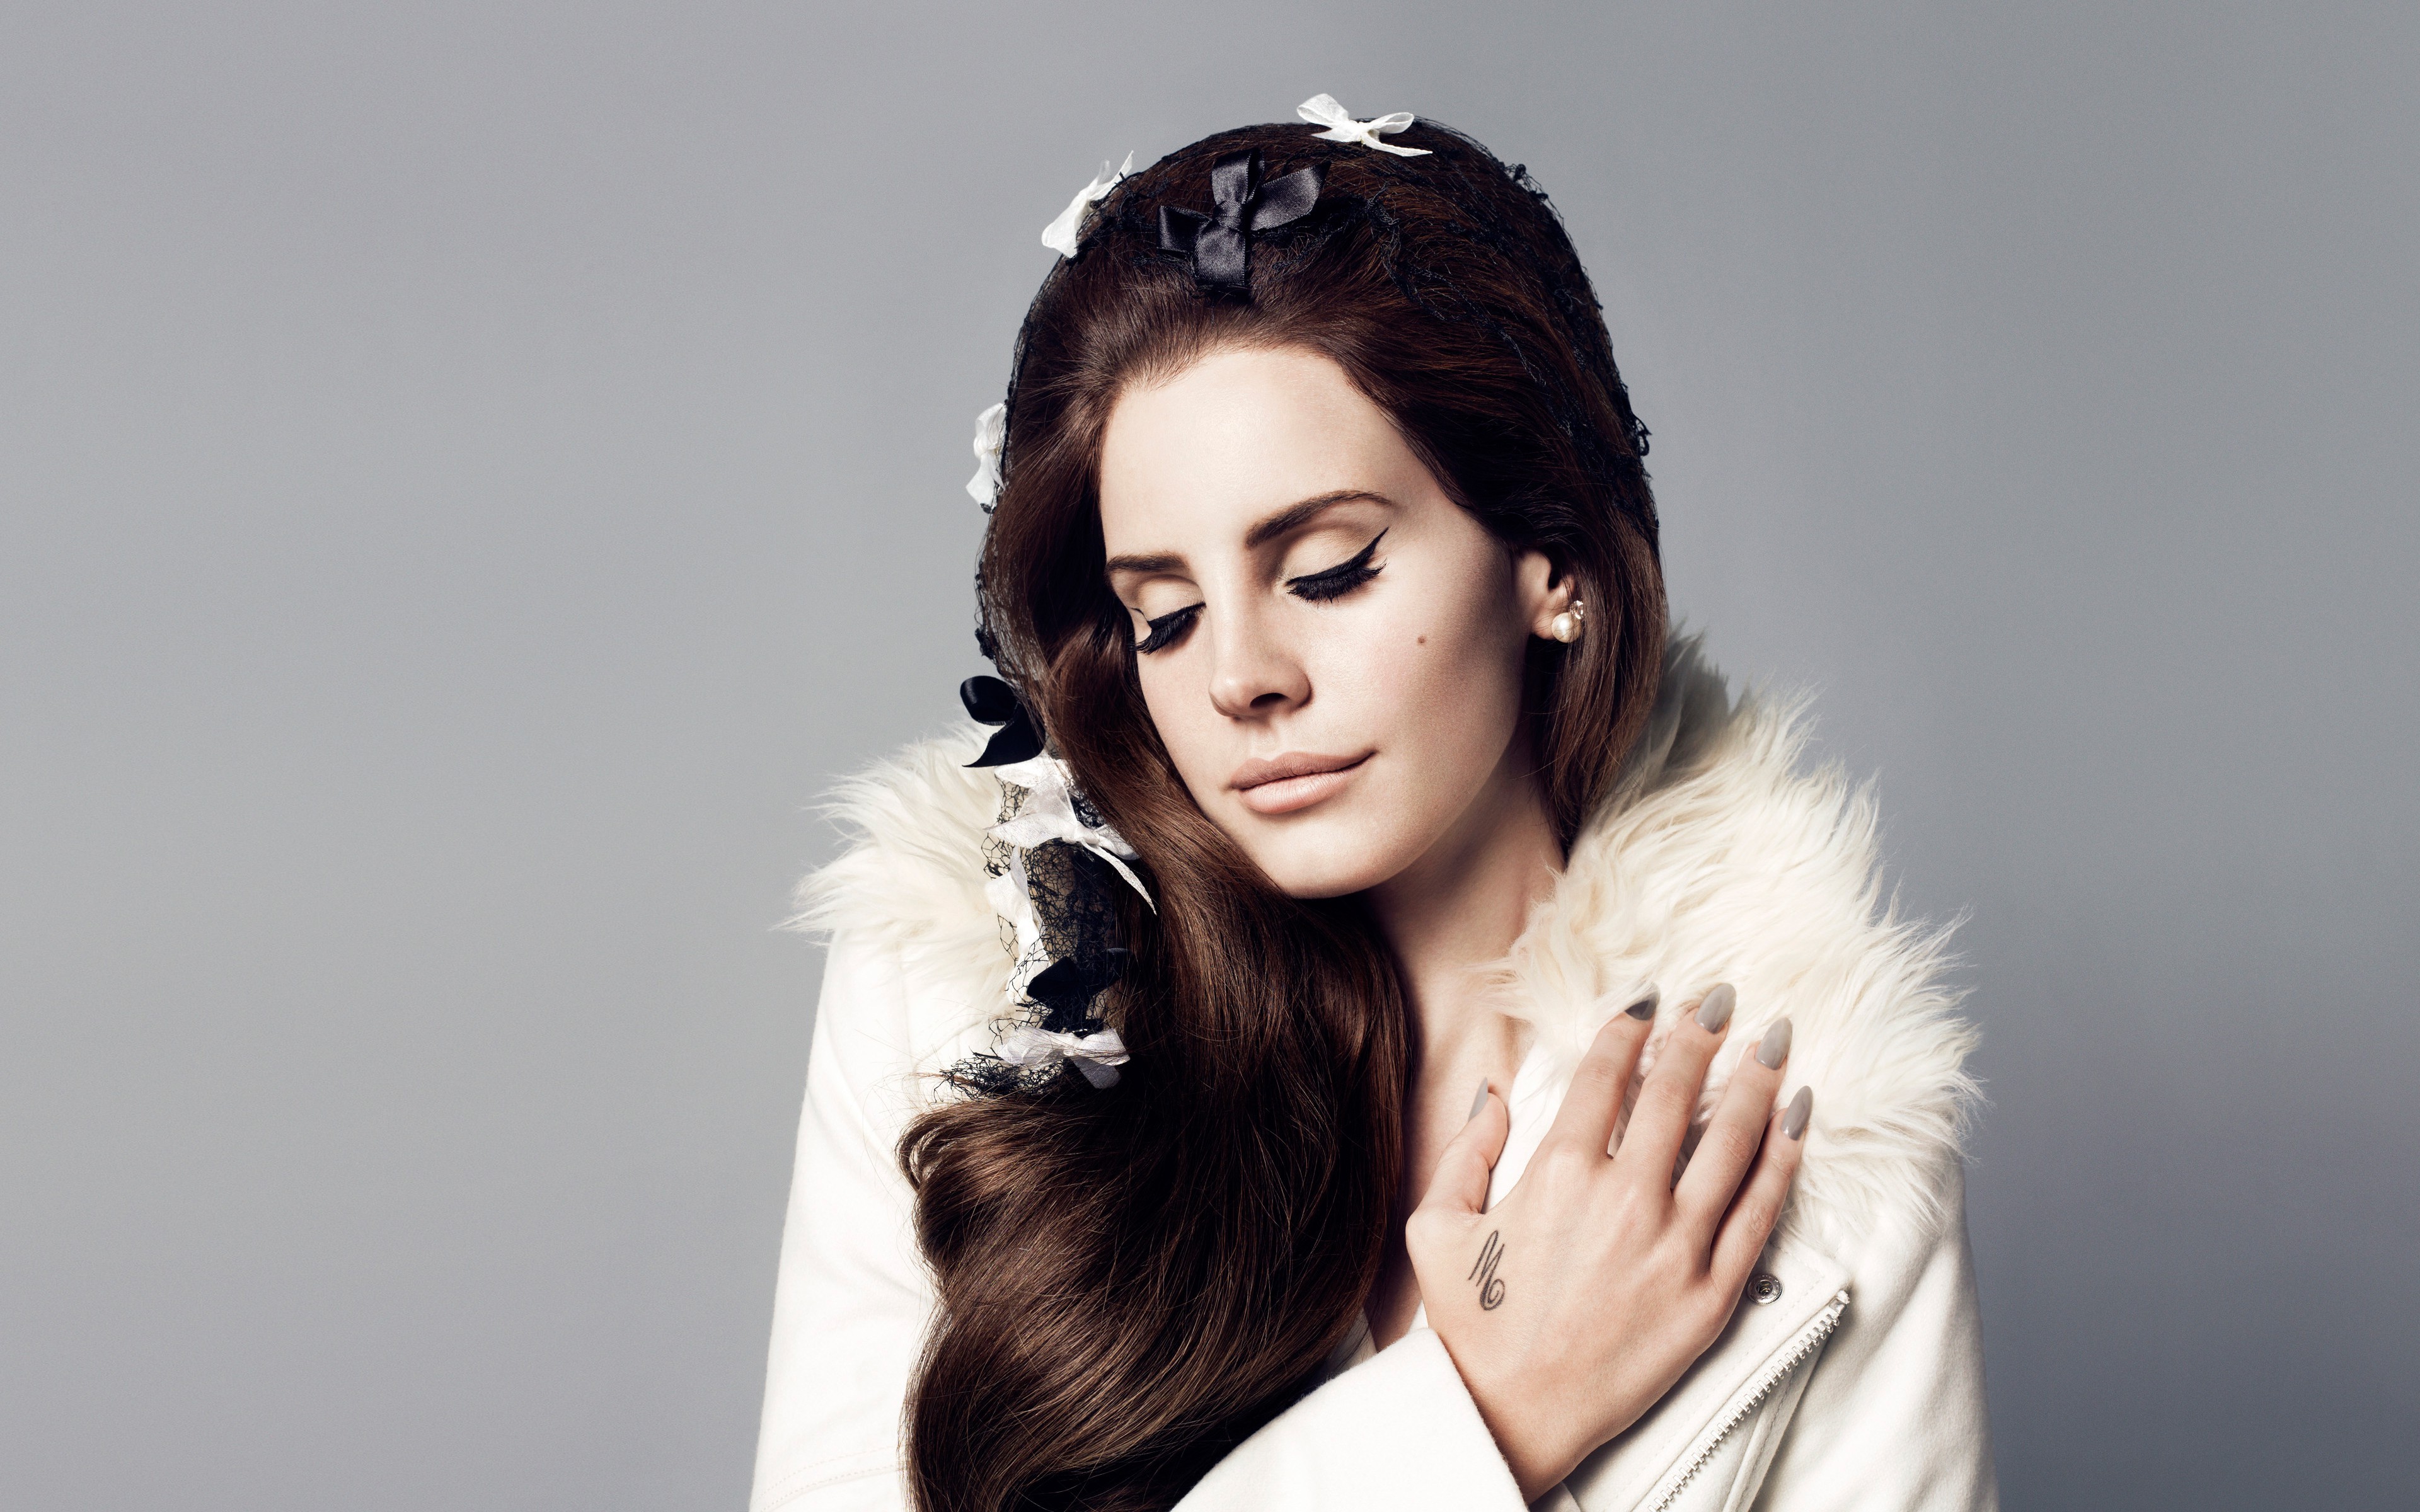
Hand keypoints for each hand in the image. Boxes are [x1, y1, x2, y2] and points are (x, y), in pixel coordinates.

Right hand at [1404, 987, 1810, 1498]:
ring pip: (1731, 1142)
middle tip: (1723, 1000)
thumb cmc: (1470, 1325)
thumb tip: (1494, 1091)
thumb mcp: (1434, 1228)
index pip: (1608, 1075)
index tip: (1651, 1000)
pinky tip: (1797, 1121)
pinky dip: (1783, 1160)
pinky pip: (1759, 1212)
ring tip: (1774, 1041)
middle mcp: (1624, 1199)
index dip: (1631, 1026)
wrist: (1509, 1416)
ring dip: (1756, 1081)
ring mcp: (1675, 1247)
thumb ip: (1464, 1151)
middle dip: (1703, 1034)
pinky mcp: (1711, 1294)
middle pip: (1677, 1093)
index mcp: (1557, 1174)